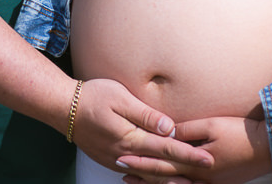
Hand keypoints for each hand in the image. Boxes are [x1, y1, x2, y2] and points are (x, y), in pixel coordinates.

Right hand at [74, 79, 213, 181]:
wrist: (63, 107)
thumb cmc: (92, 96)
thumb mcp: (119, 97)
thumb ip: (144, 114)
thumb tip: (168, 127)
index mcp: (130, 138)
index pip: (166, 148)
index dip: (189, 154)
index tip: (208, 158)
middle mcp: (125, 154)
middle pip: (161, 166)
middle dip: (186, 169)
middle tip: (208, 170)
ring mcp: (116, 160)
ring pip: (149, 174)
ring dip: (171, 178)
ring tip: (190, 180)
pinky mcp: (110, 159)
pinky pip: (136, 172)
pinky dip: (152, 178)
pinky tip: (161, 178)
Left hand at [119, 116, 270, 183]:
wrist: (268, 148)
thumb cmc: (240, 133)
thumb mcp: (212, 125)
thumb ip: (187, 130)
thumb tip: (166, 132)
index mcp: (196, 161)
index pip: (162, 161)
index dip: (141, 160)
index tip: (122, 156)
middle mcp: (200, 176)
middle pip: (164, 176)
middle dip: (141, 173)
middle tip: (120, 169)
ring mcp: (208, 183)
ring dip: (153, 183)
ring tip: (133, 180)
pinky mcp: (216, 183)